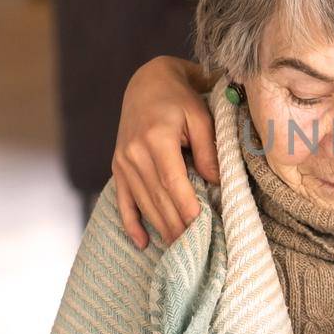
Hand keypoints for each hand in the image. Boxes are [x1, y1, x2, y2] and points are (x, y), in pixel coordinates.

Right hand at [112, 56, 217, 247]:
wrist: (147, 83)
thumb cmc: (180, 99)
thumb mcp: (200, 116)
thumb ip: (208, 149)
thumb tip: (216, 182)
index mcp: (155, 138)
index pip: (172, 182)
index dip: (186, 207)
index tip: (201, 227)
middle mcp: (134, 153)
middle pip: (157, 198)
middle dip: (177, 225)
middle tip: (195, 249)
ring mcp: (122, 162)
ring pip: (143, 203)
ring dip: (161, 228)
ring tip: (179, 250)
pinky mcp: (118, 167)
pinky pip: (123, 200)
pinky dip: (131, 223)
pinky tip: (142, 243)